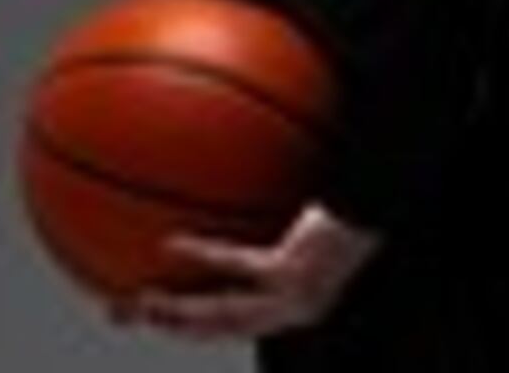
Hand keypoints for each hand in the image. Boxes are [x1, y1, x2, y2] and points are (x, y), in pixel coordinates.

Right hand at [124, 203, 379, 338]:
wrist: (389, 202)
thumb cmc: (356, 203)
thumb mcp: (309, 211)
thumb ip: (268, 206)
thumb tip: (230, 181)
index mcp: (291, 301)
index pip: (231, 320)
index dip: (186, 321)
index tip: (145, 307)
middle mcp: (292, 308)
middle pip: (216, 327)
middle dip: (166, 323)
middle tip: (119, 312)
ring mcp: (293, 296)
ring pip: (220, 314)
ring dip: (174, 311)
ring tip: (133, 301)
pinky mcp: (294, 273)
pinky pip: (239, 265)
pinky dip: (204, 255)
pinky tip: (170, 244)